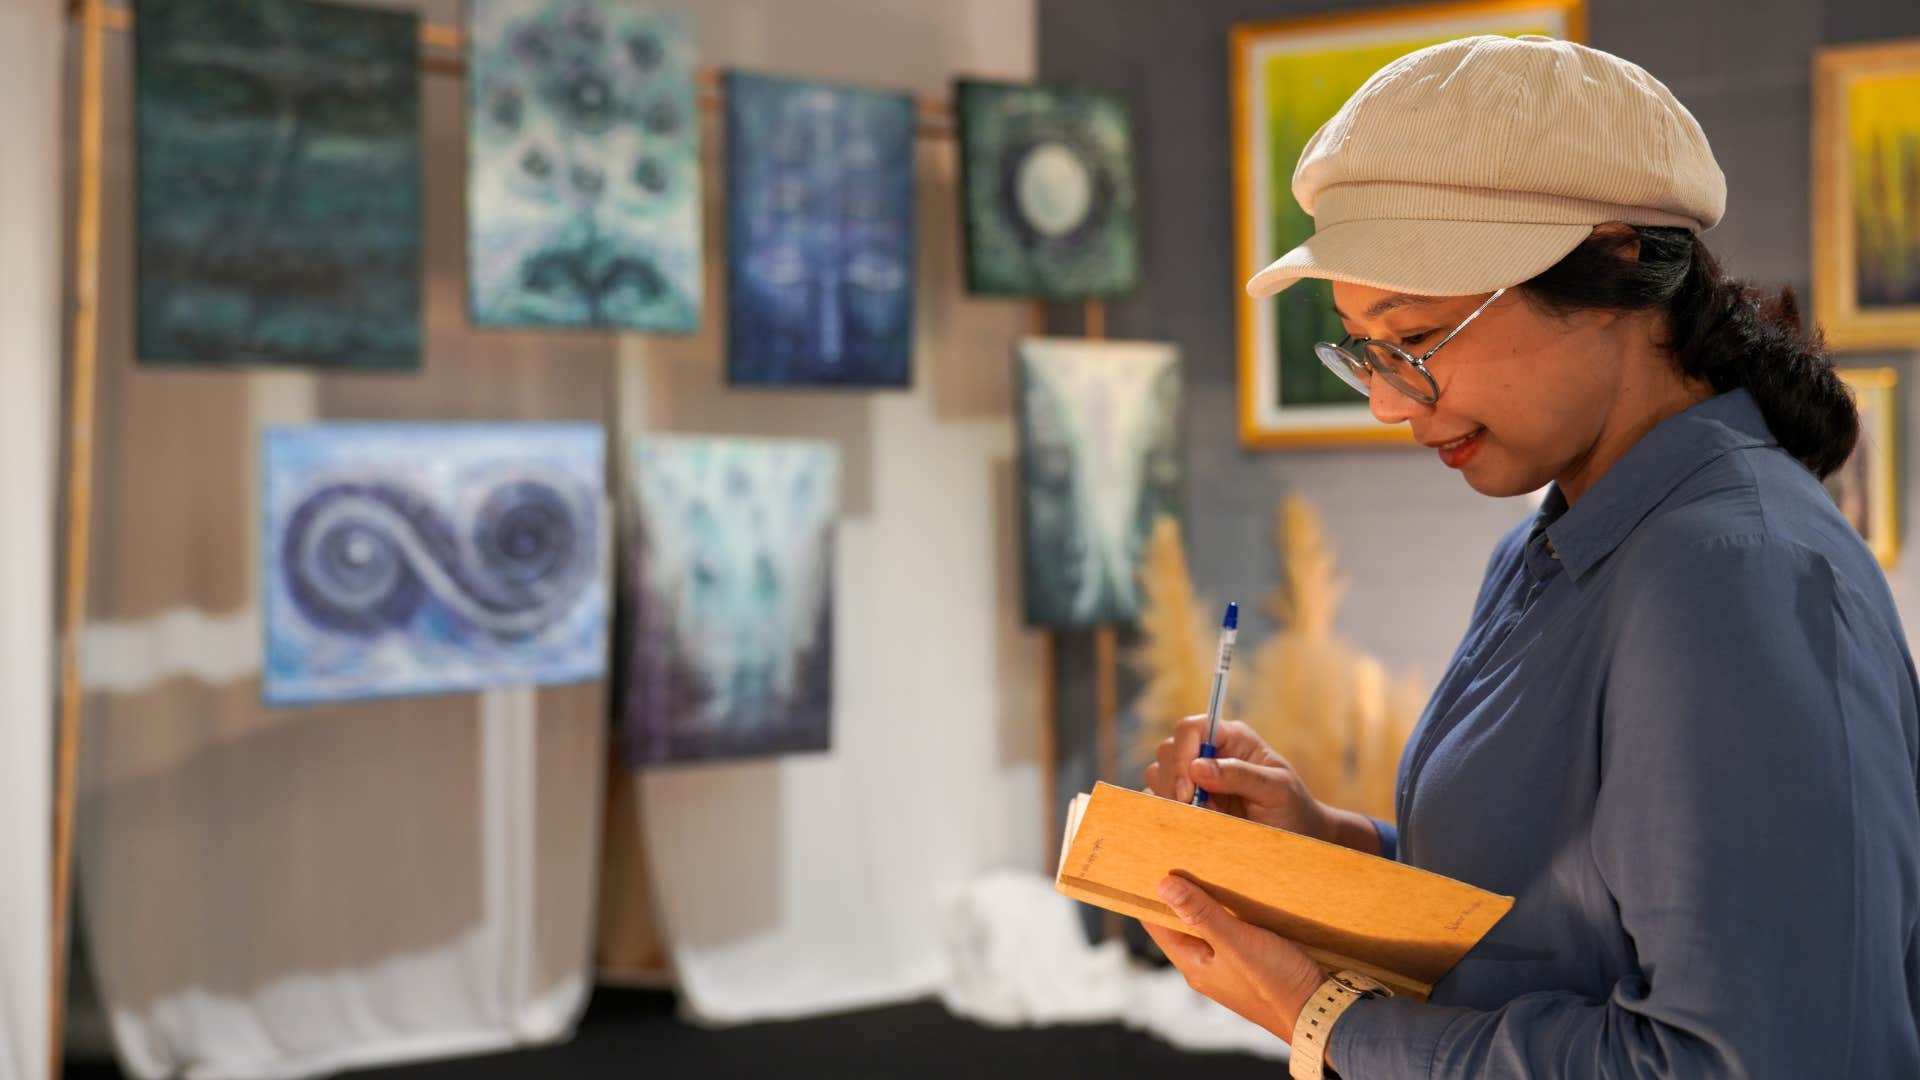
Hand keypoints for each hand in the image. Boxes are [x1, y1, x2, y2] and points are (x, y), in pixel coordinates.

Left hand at [1144, 874, 1327, 1043]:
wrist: (1324, 1012)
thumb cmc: (1278, 984)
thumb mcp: (1238, 943)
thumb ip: (1202, 914)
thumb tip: (1162, 885)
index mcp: (1194, 966)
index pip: (1157, 925)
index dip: (1150, 895)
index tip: (1147, 862)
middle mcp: (1208, 966)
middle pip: (1183, 923)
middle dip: (1179, 893)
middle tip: (1178, 855)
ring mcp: (1232, 965)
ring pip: (1210, 925)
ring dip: (1208, 899)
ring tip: (1206, 863)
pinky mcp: (1256, 961)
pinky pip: (1234, 929)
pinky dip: (1232, 910)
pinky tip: (1240, 891)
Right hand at [1145, 715, 1332, 840]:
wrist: (1296, 839)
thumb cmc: (1293, 808)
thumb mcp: (1277, 789)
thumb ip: (1240, 775)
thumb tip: (1197, 768)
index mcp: (1231, 739)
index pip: (1191, 728)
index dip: (1183, 754)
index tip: (1189, 791)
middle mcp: (1207, 753)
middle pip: (1167, 750)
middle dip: (1174, 781)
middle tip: (1193, 810)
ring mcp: (1193, 779)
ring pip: (1158, 774)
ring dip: (1169, 797)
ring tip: (1197, 819)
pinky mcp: (1186, 804)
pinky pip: (1158, 801)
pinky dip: (1164, 813)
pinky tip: (1186, 826)